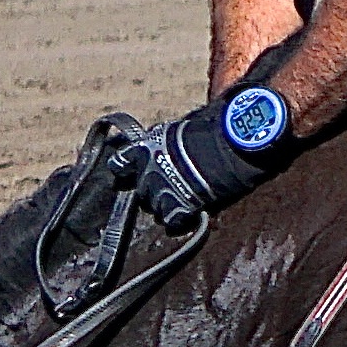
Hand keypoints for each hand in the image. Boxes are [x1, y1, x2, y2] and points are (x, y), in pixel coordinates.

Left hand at [118, 87, 289, 226]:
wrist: (228, 147)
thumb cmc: (211, 128)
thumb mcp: (183, 124)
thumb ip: (172, 135)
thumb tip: (175, 129)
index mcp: (144, 150)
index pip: (119, 165)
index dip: (126, 169)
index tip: (132, 170)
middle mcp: (146, 173)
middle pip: (141, 190)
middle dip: (153, 189)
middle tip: (171, 184)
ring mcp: (160, 193)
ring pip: (155, 208)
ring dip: (166, 205)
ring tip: (183, 200)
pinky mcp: (178, 208)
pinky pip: (172, 221)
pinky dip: (180, 219)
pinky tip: (190, 213)